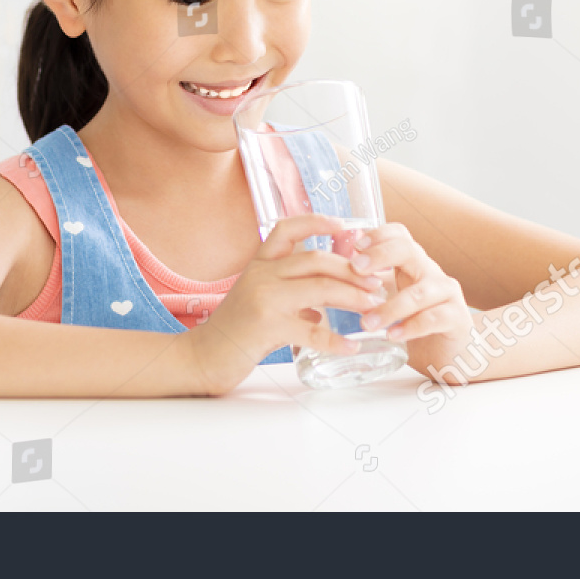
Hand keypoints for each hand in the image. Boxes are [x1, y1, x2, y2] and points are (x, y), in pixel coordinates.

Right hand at [183, 213, 387, 394]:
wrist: (203, 356)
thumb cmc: (234, 330)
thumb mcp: (259, 301)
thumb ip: (289, 298)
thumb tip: (321, 308)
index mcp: (259, 264)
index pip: (287, 229)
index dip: (317, 222)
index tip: (344, 226)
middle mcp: (261, 275)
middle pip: (316, 259)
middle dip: (352, 269)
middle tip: (376, 282)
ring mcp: (263, 299)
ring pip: (319, 288)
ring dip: (353, 296)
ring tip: (374, 307)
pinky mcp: (267, 327)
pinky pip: (311, 330)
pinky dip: (336, 339)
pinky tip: (352, 345)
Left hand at [346, 221, 471, 366]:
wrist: (451, 353)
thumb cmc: (415, 322)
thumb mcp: (391, 298)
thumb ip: (370, 284)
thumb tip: (332, 271)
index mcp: (412, 263)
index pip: (399, 235)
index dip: (377, 235)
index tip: (354, 247)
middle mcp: (430, 272)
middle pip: (409, 250)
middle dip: (381, 255)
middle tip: (356, 268)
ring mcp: (446, 294)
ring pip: (419, 292)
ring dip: (390, 307)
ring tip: (366, 322)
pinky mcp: (456, 319)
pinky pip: (434, 318)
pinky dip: (411, 326)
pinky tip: (393, 335)